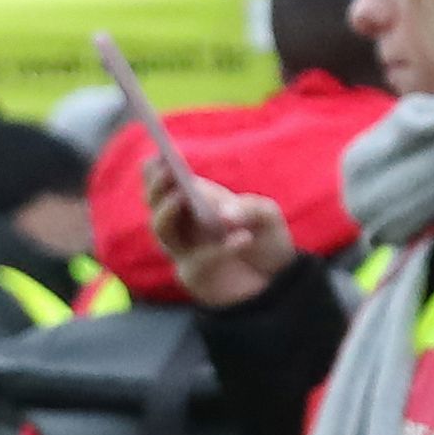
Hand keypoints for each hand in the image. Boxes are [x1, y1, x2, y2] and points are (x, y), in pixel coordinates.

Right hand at [145, 161, 295, 306]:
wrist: (278, 279)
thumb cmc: (267, 239)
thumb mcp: (267, 215)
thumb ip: (250, 208)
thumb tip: (224, 214)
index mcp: (197, 201)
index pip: (166, 183)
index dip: (155, 171)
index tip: (156, 155)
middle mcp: (184, 224)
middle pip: (155, 206)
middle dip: (156, 189)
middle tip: (168, 172)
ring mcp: (186, 251)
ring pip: (163, 234)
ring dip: (167, 214)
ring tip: (182, 196)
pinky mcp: (195, 276)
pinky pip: (197, 261)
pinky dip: (218, 249)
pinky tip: (243, 237)